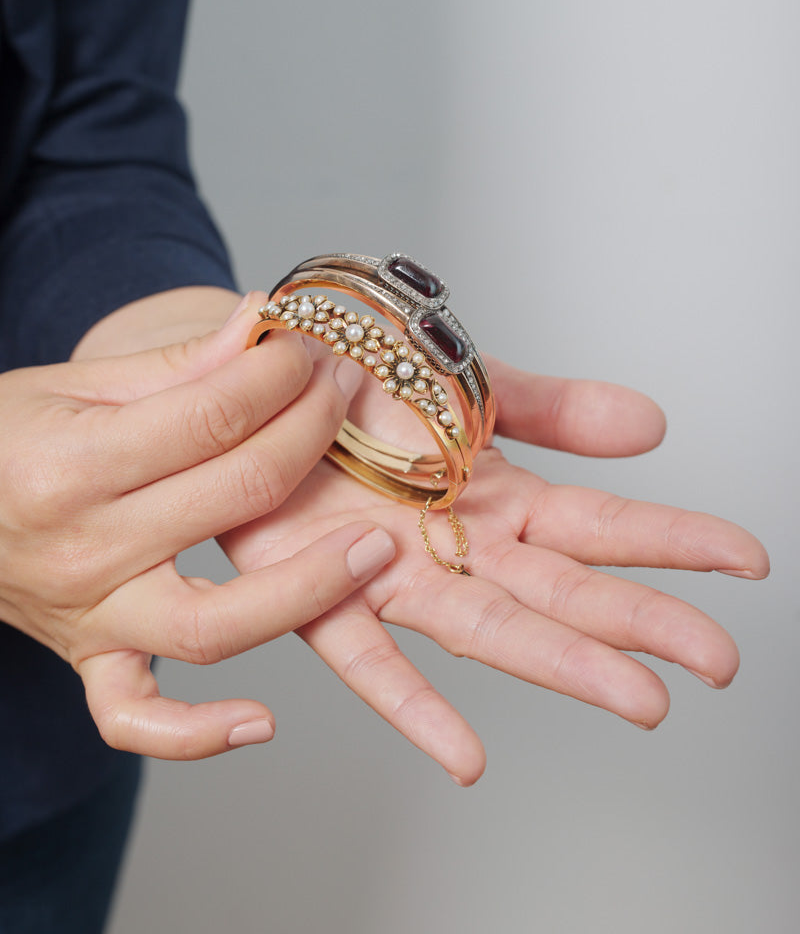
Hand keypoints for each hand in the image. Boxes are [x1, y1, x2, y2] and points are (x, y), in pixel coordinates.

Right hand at [0, 293, 395, 759]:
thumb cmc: (5, 440)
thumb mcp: (78, 386)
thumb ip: (176, 363)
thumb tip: (259, 321)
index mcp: (75, 466)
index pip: (211, 418)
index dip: (277, 379)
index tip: (311, 354)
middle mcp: (86, 549)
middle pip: (233, 498)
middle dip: (309, 437)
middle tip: (345, 399)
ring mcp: (92, 616)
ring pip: (213, 626)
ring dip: (306, 589)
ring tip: (371, 551)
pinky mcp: (93, 660)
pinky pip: (138, 718)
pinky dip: (195, 732)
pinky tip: (260, 720)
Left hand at [221, 352, 768, 784]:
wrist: (266, 367)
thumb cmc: (364, 373)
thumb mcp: (471, 379)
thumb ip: (556, 409)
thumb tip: (655, 426)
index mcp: (497, 496)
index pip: (601, 523)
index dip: (674, 540)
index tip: (748, 559)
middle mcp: (456, 545)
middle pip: (562, 590)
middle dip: (641, 622)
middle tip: (717, 658)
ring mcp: (395, 572)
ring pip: (490, 627)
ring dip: (561, 663)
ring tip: (637, 696)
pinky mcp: (319, 588)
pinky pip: (366, 654)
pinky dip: (411, 705)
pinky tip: (463, 754)